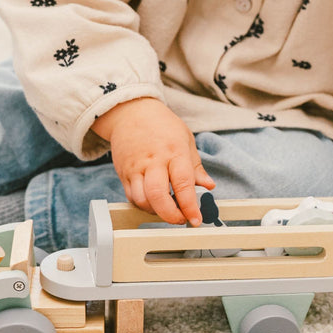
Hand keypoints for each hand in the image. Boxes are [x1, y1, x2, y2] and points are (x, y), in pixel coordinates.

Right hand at [93, 97, 214, 225]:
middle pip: (158, 196)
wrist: (131, 112)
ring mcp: (136, 168)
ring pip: (142, 200)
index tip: (196, 219)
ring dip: (156, 212)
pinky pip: (131, 197)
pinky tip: (153, 202)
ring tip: (168, 209)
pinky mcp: (124, 173)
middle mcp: (154, 161)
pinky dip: (143, 205)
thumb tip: (208, 186)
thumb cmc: (161, 125)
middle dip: (170, 215)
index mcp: (174, 151)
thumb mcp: (186, 139)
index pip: (183, 183)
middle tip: (181, 219)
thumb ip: (196, 167)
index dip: (190, 206)